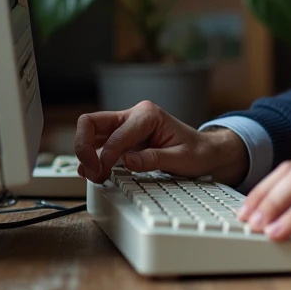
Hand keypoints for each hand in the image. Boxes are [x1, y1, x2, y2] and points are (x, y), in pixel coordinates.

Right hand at [73, 100, 247, 184]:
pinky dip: (92, 156)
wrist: (206, 151)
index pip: (116, 134)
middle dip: (84, 147)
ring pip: (91, 131)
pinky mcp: (123, 138)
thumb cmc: (197, 151)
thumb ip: (154, 159)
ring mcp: (126, 126)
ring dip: (85, 152)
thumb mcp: (181, 158)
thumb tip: (127, 161)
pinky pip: (99, 143)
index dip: (105, 156)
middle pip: (91, 122)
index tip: (102, 174)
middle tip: (90, 171)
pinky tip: (93, 172)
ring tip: (91, 175)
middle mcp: (134, 115)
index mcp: (148, 114)